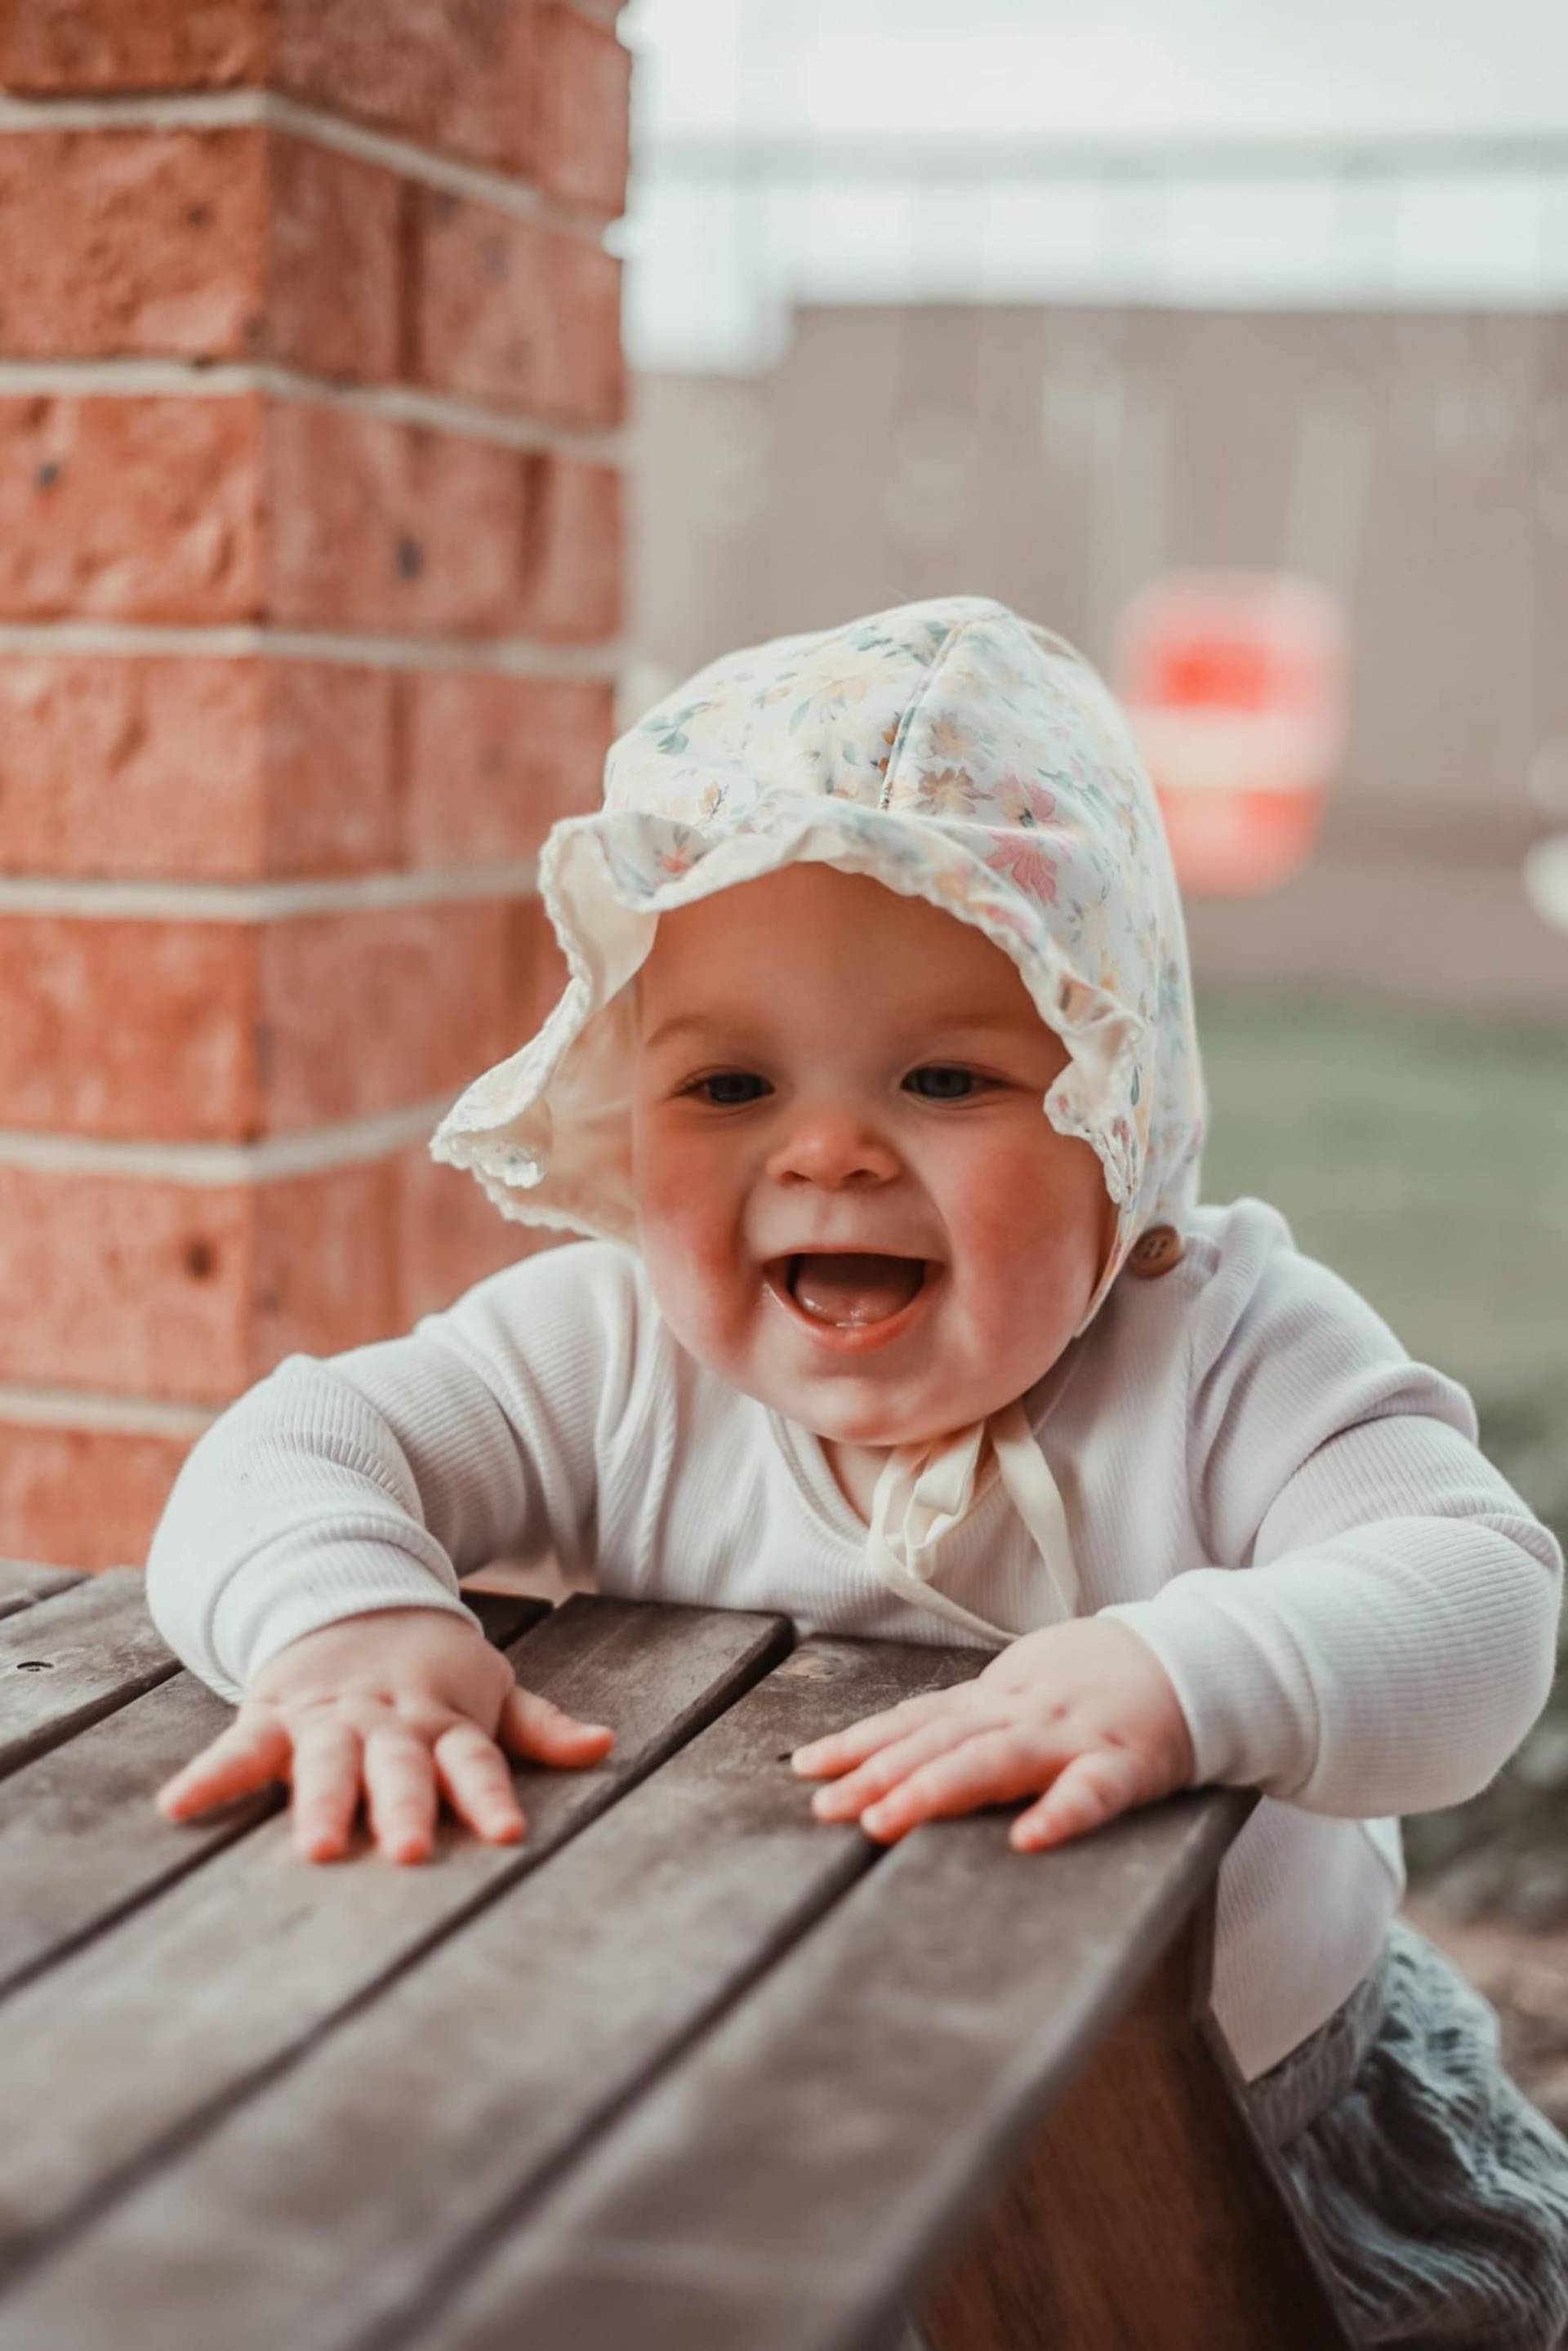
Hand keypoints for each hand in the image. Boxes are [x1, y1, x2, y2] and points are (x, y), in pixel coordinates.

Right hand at [155, 1607, 613, 1864]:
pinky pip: (240, 1747)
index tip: (507, 1834)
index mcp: (442, 1717)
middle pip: (400, 1765)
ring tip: (320, 1849)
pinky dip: (211, 1775)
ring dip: (325, 1801)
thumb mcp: (489, 1685)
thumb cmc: (430, 1663)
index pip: (474, 1760)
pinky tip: (178, 1808)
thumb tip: (604, 1746)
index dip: (488, 1795)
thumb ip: (540, 1726)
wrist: (348, 1589)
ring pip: (327, 1761)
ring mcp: (327, 1717)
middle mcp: (386, 1720)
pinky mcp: (272, 1713)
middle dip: (406, 1805)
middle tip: (413, 1850)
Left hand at [791, 1617, 1194, 1852]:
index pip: (916, 1720)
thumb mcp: (1022, 1689)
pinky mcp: (1126, 1762)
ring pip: (996, 1760)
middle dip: (879, 1774)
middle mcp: (1022, 1710)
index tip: (805, 1769)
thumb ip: (967, 1720)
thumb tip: (893, 1746)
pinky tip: (1031, 1839)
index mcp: (996, 1699)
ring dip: (937, 1789)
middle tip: (828, 1808)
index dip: (859, 1743)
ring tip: (887, 1821)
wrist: (1188, 1657)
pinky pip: (1093, 1791)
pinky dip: (1062, 1813)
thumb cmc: (1095, 1680)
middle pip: (941, 1741)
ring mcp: (1072, 1734)